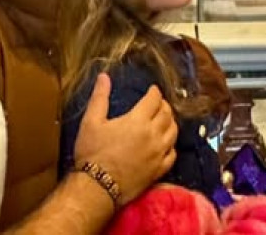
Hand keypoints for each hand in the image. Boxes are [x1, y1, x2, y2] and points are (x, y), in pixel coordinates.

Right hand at [74, 74, 176, 201]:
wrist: (96, 189)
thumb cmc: (92, 153)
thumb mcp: (91, 122)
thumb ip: (99, 97)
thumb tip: (104, 76)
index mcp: (138, 120)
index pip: (154, 99)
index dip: (154, 92)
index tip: (152, 90)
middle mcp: (153, 135)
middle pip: (167, 114)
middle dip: (164, 105)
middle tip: (158, 103)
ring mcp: (158, 154)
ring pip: (173, 132)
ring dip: (171, 122)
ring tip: (164, 120)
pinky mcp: (158, 171)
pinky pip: (172, 154)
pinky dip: (171, 145)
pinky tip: (166, 144)